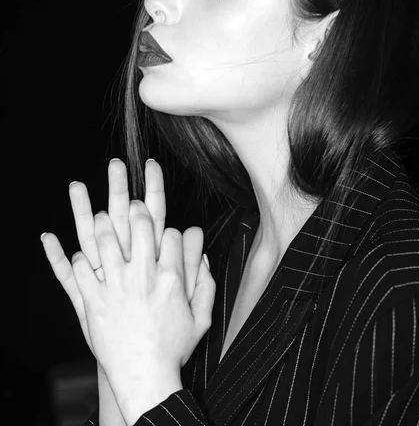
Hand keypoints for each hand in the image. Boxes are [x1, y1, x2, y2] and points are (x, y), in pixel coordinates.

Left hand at [41, 158, 214, 376]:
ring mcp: (114, 286)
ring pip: (104, 238)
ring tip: (96, 205)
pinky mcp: (92, 301)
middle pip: (138, 224)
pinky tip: (56, 240)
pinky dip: (65, 256)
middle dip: (136, 206)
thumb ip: (206, 281)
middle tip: (131, 197)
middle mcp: (142, 275)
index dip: (168, 228)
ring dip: (100, 220)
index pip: (170, 233)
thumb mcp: (202, 316)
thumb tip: (203, 251)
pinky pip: (75, 270)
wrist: (145, 376)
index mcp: (170, 277)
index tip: (165, 230)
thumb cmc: (174, 348)